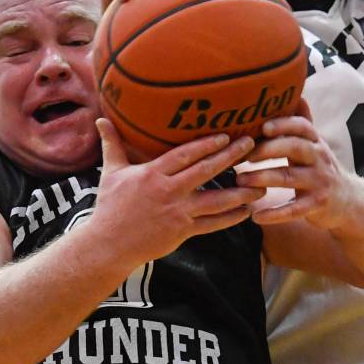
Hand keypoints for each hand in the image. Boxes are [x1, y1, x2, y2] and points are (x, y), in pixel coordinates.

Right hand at [94, 119, 263, 264]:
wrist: (108, 244)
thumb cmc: (109, 207)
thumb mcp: (110, 173)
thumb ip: (112, 144)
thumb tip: (101, 119)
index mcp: (152, 174)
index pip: (184, 154)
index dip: (206, 144)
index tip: (226, 135)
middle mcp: (169, 191)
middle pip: (205, 171)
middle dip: (230, 157)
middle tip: (250, 145)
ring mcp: (178, 212)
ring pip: (216, 200)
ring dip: (241, 192)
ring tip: (262, 184)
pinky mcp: (183, 231)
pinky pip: (212, 224)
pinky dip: (231, 218)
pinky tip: (247, 211)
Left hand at [235, 100, 353, 228]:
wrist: (351, 201)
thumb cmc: (323, 169)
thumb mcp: (316, 144)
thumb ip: (303, 123)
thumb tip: (296, 92)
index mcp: (314, 142)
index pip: (301, 126)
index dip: (283, 124)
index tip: (263, 126)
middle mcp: (319, 159)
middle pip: (295, 148)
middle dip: (269, 149)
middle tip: (245, 155)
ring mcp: (319, 182)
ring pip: (290, 177)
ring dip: (263, 178)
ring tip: (240, 181)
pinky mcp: (317, 205)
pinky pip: (294, 209)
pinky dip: (275, 214)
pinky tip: (257, 217)